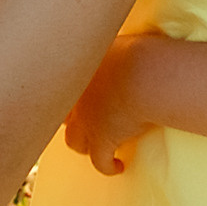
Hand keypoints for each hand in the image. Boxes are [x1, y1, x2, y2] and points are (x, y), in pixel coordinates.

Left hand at [65, 38, 155, 174]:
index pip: (61, 83)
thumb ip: (109, 44)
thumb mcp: (118, 39)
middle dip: (69, 118)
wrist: (145, 75)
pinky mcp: (102, 141)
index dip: (67, 91)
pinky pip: (100, 162)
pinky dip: (108, 166)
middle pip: (61, 114)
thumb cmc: (140, 51)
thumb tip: (112, 38)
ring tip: (95, 147)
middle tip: (80, 120)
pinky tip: (119, 167)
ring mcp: (86, 122)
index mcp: (79, 72)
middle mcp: (77, 99)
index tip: (78, 93)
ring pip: (74, 141)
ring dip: (83, 144)